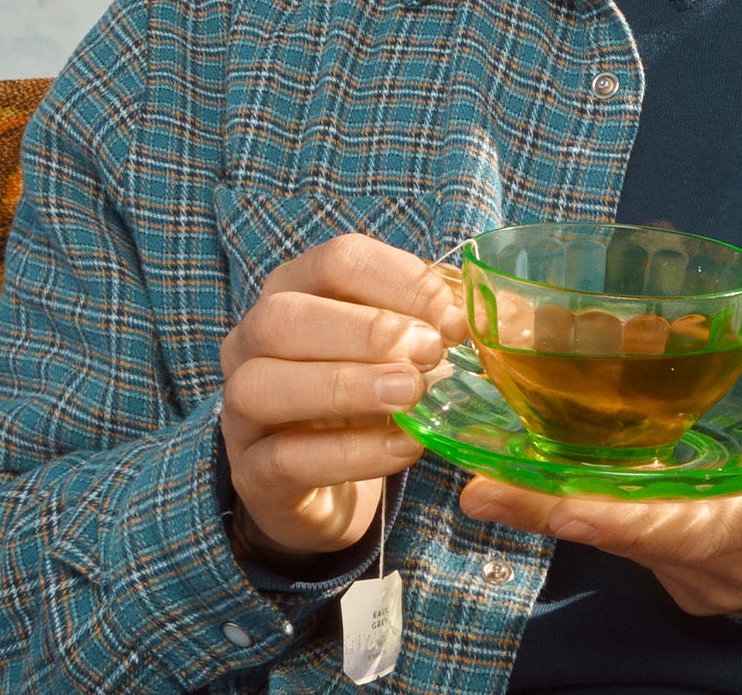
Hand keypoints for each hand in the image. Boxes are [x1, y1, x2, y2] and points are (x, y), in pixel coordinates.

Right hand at [219, 234, 466, 556]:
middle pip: (285, 315)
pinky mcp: (252, 474)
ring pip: (265, 384)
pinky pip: (285, 458)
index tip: (454, 318)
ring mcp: (241, 410)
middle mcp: (252, 342)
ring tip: (412, 395)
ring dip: (346, 385)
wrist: (324, 481)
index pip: (337, 261)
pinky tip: (402, 446)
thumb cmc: (366, 394)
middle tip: (431, 353)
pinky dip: (350, 452)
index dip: (400, 282)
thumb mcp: (399, 348)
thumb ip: (437, 323)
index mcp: (294, 290)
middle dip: (365, 330)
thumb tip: (500, 313)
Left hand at [457, 382, 741, 613]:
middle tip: (482, 488)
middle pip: (626, 535)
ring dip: (546, 506)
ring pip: (613, 530)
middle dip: (554, 511)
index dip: (625, 516)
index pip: (685, 529)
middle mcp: (714, 558)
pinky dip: (569, 498)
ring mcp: (690, 557)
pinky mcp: (675, 541)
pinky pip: (616, 521)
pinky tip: (519, 471)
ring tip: (480, 479)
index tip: (568, 502)